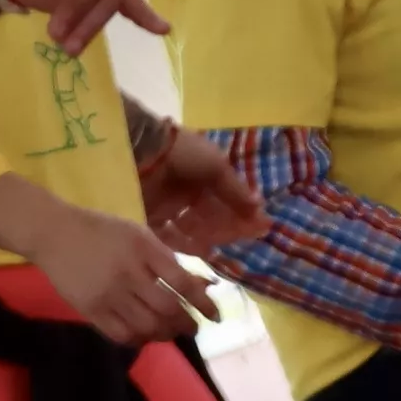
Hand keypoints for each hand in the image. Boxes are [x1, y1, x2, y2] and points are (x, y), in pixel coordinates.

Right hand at [17, 202, 219, 345]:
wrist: (53, 233)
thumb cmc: (101, 230)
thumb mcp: (138, 234)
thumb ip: (168, 259)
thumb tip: (202, 286)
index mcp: (142, 249)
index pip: (183, 283)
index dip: (204, 303)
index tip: (216, 316)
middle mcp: (127, 273)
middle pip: (168, 309)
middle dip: (187, 323)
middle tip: (193, 327)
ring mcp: (107, 294)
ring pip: (147, 326)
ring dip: (166, 334)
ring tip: (169, 332)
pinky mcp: (90, 309)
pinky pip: (121, 335)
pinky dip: (139, 339)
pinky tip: (144, 334)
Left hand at [137, 126, 266, 249]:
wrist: (140, 147)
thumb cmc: (183, 153)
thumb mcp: (216, 166)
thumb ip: (235, 189)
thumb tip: (259, 208)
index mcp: (204, 175)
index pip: (227, 200)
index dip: (242, 214)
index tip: (260, 229)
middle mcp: (186, 191)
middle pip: (209, 216)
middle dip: (225, 229)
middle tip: (238, 242)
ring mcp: (167, 204)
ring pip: (190, 228)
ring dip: (204, 240)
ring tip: (215, 251)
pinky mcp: (148, 215)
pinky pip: (168, 235)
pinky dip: (182, 245)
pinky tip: (198, 253)